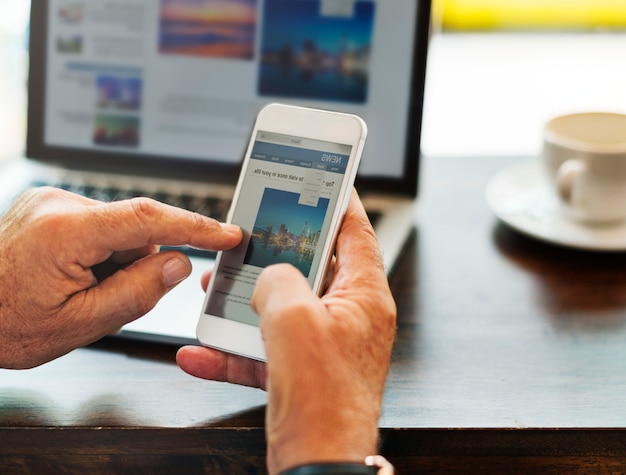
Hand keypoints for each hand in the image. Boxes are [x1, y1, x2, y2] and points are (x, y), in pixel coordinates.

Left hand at [0, 187, 241, 368]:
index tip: (227, 234)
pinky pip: (100, 226)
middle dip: (137, 264)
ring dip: (116, 260)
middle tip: (104, 297)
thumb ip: (136, 293)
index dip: (195, 226)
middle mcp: (59, 205)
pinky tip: (71, 275)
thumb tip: (179, 264)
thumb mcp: (78, 324)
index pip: (148, 220)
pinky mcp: (51, 206)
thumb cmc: (3, 323)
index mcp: (65, 232)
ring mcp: (53, 201)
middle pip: (136, 230)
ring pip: (119, 230)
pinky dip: (100, 252)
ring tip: (77, 288)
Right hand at [177, 190, 395, 473]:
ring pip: (282, 306)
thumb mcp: (293, 319)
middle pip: (312, 266)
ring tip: (214, 291)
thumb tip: (269, 276)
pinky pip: (264, 348)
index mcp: (363, 296)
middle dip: (274, 253)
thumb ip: (277, 281)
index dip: (338, 201)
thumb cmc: (323, 399)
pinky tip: (200, 351)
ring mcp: (324, 344)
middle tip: (250, 236)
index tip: (322, 179)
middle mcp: (348, 317)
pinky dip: (233, 348)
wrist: (317, 464)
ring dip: (244, 301)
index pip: (354, 232)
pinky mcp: (301, 370)